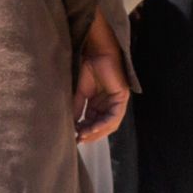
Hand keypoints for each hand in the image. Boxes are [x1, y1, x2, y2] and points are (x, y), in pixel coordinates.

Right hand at [74, 9, 129, 144]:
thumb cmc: (88, 68)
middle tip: (79, 140)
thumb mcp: (79, 93)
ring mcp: (117, 102)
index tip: (74, 138)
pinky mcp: (122, 97)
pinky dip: (104, 124)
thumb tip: (70, 125)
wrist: (96, 53)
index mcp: (100, 105)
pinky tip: (93, 127)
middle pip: (104, 126)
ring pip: (110, 124)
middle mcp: (110, 105)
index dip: (85, 132)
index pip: (95, 123)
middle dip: (92, 135)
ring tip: (84, 135)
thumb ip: (76, 109)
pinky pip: (115, 116)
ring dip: (97, 132)